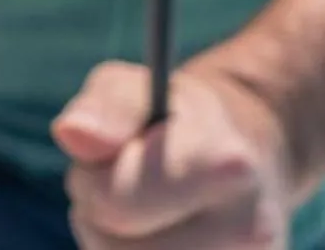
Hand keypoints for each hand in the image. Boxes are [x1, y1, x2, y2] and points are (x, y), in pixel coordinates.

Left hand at [52, 60, 294, 248]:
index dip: (93, 181)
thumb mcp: (132, 90)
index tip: (112, 158)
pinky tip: (159, 241)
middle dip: (99, 218)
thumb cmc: (170, 121)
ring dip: (114, 248)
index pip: (116, 201)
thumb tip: (74, 135)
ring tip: (142, 215)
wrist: (245, 162)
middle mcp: (250, 228)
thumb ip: (104, 108)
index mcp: (226, 165)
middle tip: (124, 187)